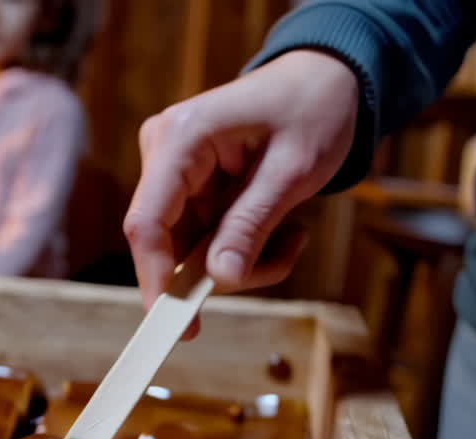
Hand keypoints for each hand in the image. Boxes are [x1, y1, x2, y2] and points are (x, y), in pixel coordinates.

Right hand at [122, 50, 359, 328]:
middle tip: (282, 263)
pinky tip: (283, 231)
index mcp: (180, 137)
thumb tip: (220, 280)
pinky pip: (204, 237)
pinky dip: (243, 247)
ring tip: (292, 241)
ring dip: (241, 259)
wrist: (327, 79)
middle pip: (168, 240)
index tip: (176, 323)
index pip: (147, 221)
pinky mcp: (188, 184)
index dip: (155, 277)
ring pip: (189, 246)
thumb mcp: (292, 170)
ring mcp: (173, 168)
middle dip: (219, 268)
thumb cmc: (314, 110)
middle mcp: (163, 150)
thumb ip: (251, 225)